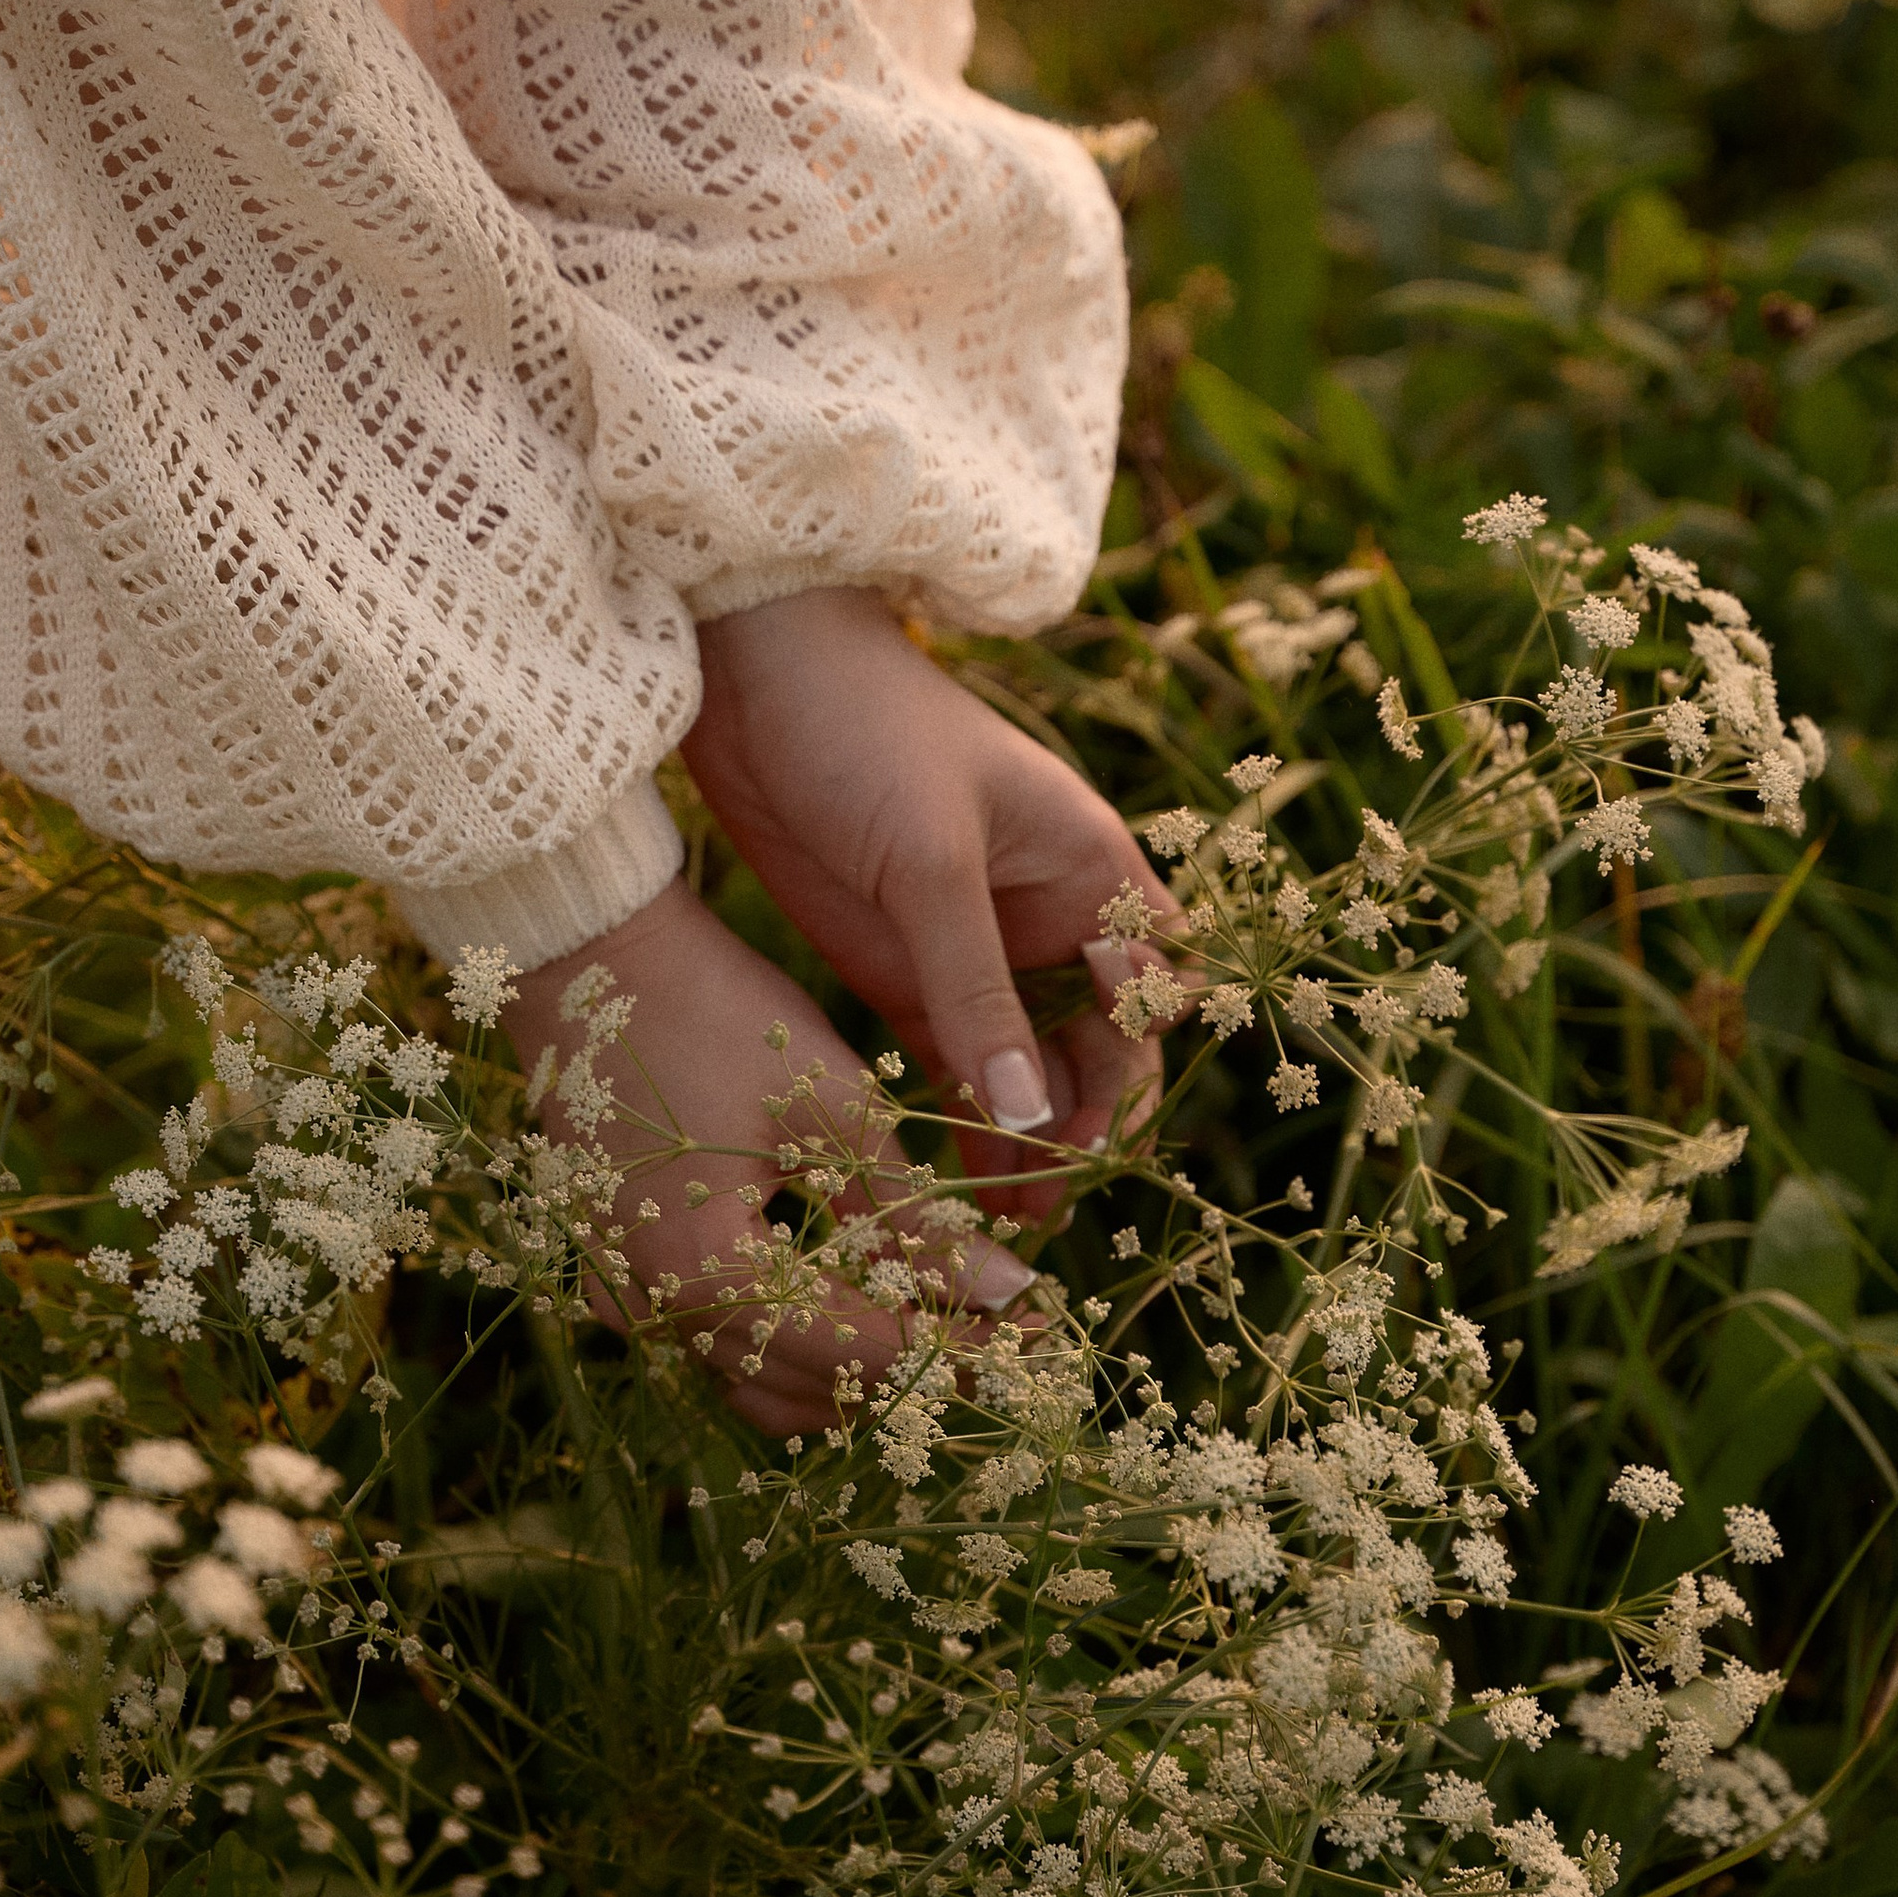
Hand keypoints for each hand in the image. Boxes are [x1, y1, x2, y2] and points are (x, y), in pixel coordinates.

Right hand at [504, 879, 1036, 1436]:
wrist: (586, 958)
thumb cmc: (716, 1014)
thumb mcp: (832, 1108)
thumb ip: (916, 1216)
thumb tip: (1008, 1292)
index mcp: (710, 1275)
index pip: (859, 1350)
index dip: (953, 1346)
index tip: (1027, 1329)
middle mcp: (658, 1311)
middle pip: (808, 1391)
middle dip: (909, 1366)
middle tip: (991, 1329)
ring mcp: (626, 1298)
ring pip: (757, 1384)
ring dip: (847, 1370)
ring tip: (931, 1320)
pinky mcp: (616, 1272)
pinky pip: (712, 1346)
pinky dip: (785, 1344)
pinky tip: (844, 1300)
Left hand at [681, 585, 1174, 1192]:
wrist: (750, 676)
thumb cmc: (866, 733)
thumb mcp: (928, 864)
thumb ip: (976, 990)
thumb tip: (1031, 1117)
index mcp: (1088, 870)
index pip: (1147, 990)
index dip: (1134, 1066)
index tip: (1090, 1136)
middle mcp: (1045, 917)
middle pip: (1094, 1044)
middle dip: (1081, 1124)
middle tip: (1044, 1206)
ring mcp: (972, 948)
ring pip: (1023, 1067)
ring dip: (1022, 1139)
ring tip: (1001, 1220)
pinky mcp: (901, 968)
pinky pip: (950, 1063)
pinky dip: (958, 1119)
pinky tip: (952, 1184)